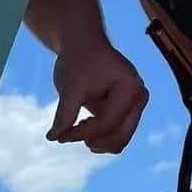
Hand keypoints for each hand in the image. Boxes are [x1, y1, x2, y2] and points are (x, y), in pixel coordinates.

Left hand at [47, 39, 147, 153]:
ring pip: (117, 143)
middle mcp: (138, 99)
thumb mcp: (69, 87)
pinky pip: (112, 139)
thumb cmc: (78, 61)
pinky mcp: (124, 114)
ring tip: (73, 128)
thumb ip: (64, 114)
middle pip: (118, 139)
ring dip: (93, 142)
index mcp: (131, 89)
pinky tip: (80, 125)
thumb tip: (53, 138)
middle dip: (90, 140)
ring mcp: (133, 108)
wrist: (84, 48)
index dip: (80, 134)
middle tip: (65, 134)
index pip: (107, 124)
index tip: (58, 135)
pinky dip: (95, 139)